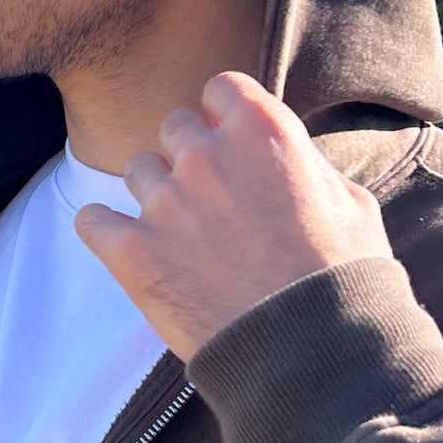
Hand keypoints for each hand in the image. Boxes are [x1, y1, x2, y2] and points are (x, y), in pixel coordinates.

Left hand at [75, 72, 390, 359]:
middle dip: (191, 156)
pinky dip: (105, 231)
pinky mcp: (133, 251)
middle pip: (175, 126)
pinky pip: (92, 220)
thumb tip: (288, 157)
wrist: (313, 354)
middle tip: (212, 200)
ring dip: (156, 196)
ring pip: (138, 171)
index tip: (232, 144)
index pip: (220, 88)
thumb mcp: (351, 204)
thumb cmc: (342, 281)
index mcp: (263, 131)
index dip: (225, 116)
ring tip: (185, 237)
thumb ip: (307, 165)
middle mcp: (207, 154)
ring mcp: (165, 202)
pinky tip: (127, 247)